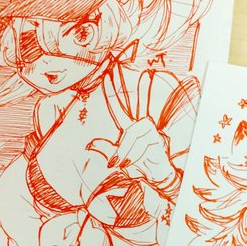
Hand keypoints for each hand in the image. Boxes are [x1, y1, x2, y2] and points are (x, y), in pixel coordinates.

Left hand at [88, 71, 176, 186]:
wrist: (155, 176)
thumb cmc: (140, 165)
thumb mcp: (119, 159)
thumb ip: (106, 150)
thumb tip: (90, 144)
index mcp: (130, 128)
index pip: (119, 107)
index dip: (113, 92)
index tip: (107, 76)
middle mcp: (139, 125)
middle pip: (130, 105)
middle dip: (121, 87)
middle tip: (114, 69)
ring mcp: (148, 130)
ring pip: (130, 136)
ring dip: (124, 151)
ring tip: (120, 163)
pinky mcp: (156, 137)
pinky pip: (139, 144)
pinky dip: (133, 154)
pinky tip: (131, 162)